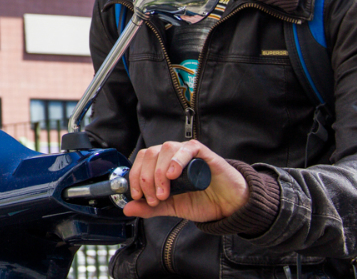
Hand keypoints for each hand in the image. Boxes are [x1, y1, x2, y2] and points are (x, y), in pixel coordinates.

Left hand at [122, 139, 248, 221]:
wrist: (229, 206)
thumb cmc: (202, 201)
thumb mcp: (171, 207)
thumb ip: (150, 208)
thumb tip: (127, 208)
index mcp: (162, 164)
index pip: (141, 160)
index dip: (135, 177)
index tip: (138, 196)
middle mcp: (172, 155)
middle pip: (150, 154)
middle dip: (146, 178)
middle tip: (155, 199)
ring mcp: (187, 152)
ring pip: (165, 150)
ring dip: (159, 172)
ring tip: (165, 194)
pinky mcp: (204, 153)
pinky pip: (188, 149)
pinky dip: (177, 160)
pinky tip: (174, 174)